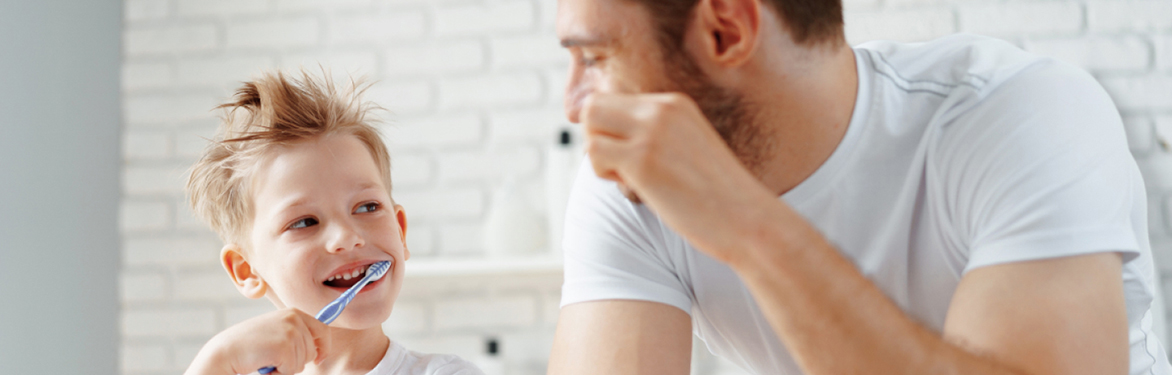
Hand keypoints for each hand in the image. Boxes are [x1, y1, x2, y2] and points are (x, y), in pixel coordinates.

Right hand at [184, 308, 331, 374]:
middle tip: (275, 357)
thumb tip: (319, 347)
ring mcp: (290, 332)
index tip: (319, 358)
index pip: (323, 329)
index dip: (324, 347)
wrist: (225, 351)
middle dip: (298, 361)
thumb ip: (294, 331)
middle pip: (313, 350)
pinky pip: (292, 370)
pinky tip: (264, 364)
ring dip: (286, 367)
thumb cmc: (249, 344)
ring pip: (302, 362)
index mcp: (293, 312)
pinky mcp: (285, 347)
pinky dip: (279, 373)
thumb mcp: (275, 330)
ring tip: (267, 358)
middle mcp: (294, 318)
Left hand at [580, 92, 778, 263]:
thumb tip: (607, 140)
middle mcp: (662, 108)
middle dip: (597, 137)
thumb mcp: (688, 147)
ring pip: (590, 124)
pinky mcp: (643, 158)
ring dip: (600, 156)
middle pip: (595, 105)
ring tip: (632, 178)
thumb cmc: (718, 196)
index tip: (629, 158)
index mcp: (674, 103)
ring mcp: (652, 131)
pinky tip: (634, 186)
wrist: (749, 220)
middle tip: (621, 167)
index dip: (610, 131)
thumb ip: (655, 134)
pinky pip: (595, 152)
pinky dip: (604, 173)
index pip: (614, 100)